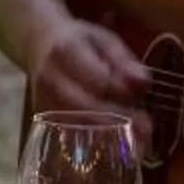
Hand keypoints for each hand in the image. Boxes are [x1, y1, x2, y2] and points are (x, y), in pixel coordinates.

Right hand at [28, 16, 154, 149]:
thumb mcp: (103, 39)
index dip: (121, 92)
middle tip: (146, 130)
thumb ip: (124, 61)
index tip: (142, 100)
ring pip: (77, 124)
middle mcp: (50, 77)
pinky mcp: (42, 118)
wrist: (38, 43)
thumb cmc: (78, 41)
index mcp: (66, 51)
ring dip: (108, 134)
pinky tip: (115, 143)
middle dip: (118, 119)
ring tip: (137, 142)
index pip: (97, 78)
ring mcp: (42, 99)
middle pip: (85, 106)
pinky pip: (70, 133)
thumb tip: (143, 83)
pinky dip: (94, 140)